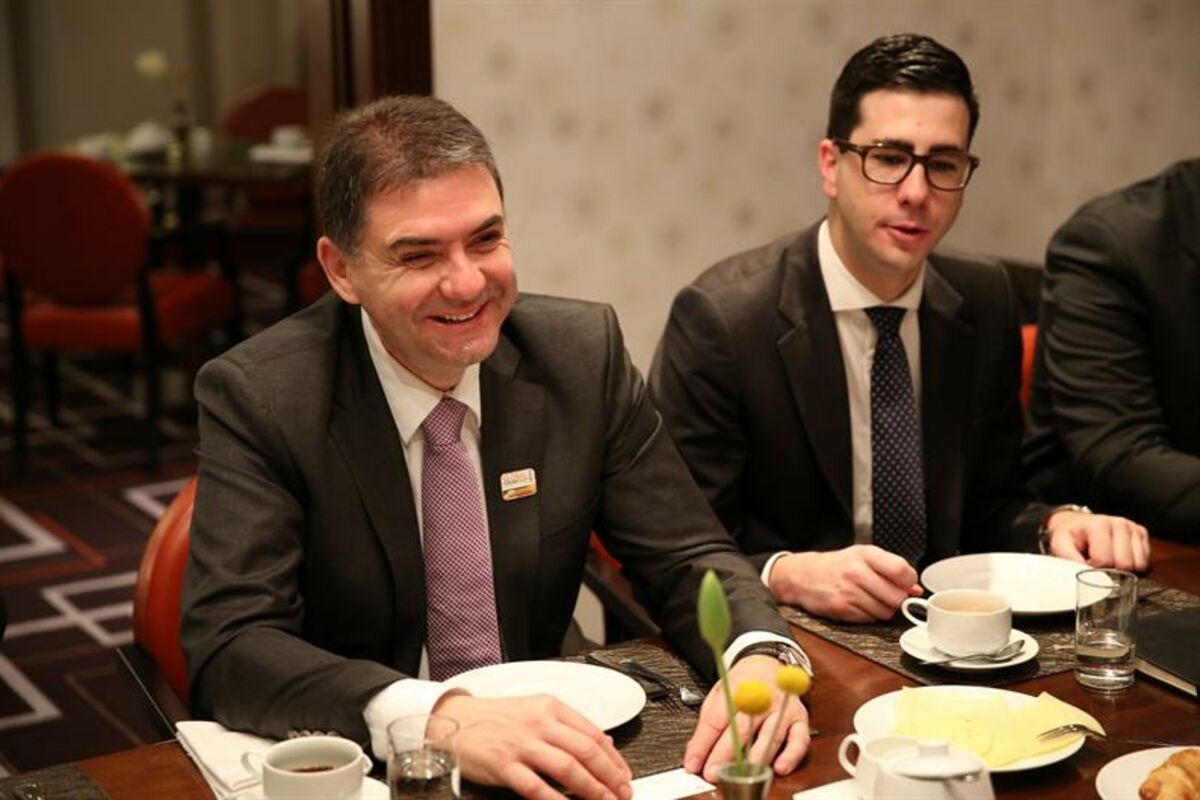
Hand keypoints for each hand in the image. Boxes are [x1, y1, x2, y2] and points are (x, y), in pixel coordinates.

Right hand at [434, 692, 631, 799]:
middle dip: (610, 776)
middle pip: (585, 751)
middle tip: (622, 794)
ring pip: (567, 768)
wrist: (456, 719)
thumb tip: (604, 743)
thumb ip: (568, 725)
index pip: (593, 733)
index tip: (624, 776)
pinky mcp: (504, 765)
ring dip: (592, 790)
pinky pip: (536, 787)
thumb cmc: (496, 717)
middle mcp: (539, 723)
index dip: (614, 759)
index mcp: (551, 707)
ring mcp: (521, 744)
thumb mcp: (536, 709)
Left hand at [683, 655, 809, 781]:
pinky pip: (799, 739)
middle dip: (724, 755)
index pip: (717, 719)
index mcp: (737, 688)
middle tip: (712, 772)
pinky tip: (779, 767)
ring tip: (740, 776)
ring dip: (754, 759)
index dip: (703, 743)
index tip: (693, 761)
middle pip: (741, 730)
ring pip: (769, 736)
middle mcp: (761, 697)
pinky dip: (791, 755)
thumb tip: (696, 750)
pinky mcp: (799, 717)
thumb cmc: (742, 682)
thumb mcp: (719, 692)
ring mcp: (782, 707)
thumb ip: (708, 720)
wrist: (768, 663)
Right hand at [767, 545, 922, 621]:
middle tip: (886, 594)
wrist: (802, 575)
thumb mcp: (863, 557)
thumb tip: (915, 589)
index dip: (909, 582)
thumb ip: (890, 569)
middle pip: (897, 597)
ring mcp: (849, 591)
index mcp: (866, 554)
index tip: (905, 584)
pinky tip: (858, 604)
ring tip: (870, 599)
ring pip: (885, 612)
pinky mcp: (842, 609)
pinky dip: (868, 616)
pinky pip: (869, 620)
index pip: (902, 571)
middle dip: (896, 599)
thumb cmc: (835, 565)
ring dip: (882, 609)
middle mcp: (857, 572)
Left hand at [1046, 511, 1150, 571]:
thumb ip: (1069, 559)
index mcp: (1098, 525)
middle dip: (1111, 570)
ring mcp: (1133, 527)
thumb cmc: (1071, 536)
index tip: (1087, 564)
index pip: (1105, 560)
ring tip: (1108, 560)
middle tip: (1098, 564)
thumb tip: (1083, 576)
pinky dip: (1134, 565)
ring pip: (1139, 564)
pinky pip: (1146, 561)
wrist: (1078, 523)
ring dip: (1124, 569)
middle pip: (1125, 564)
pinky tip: (1118, 557)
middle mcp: (1119, 523)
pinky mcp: (1141, 533)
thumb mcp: (1060, 544)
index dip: (1094, 569)